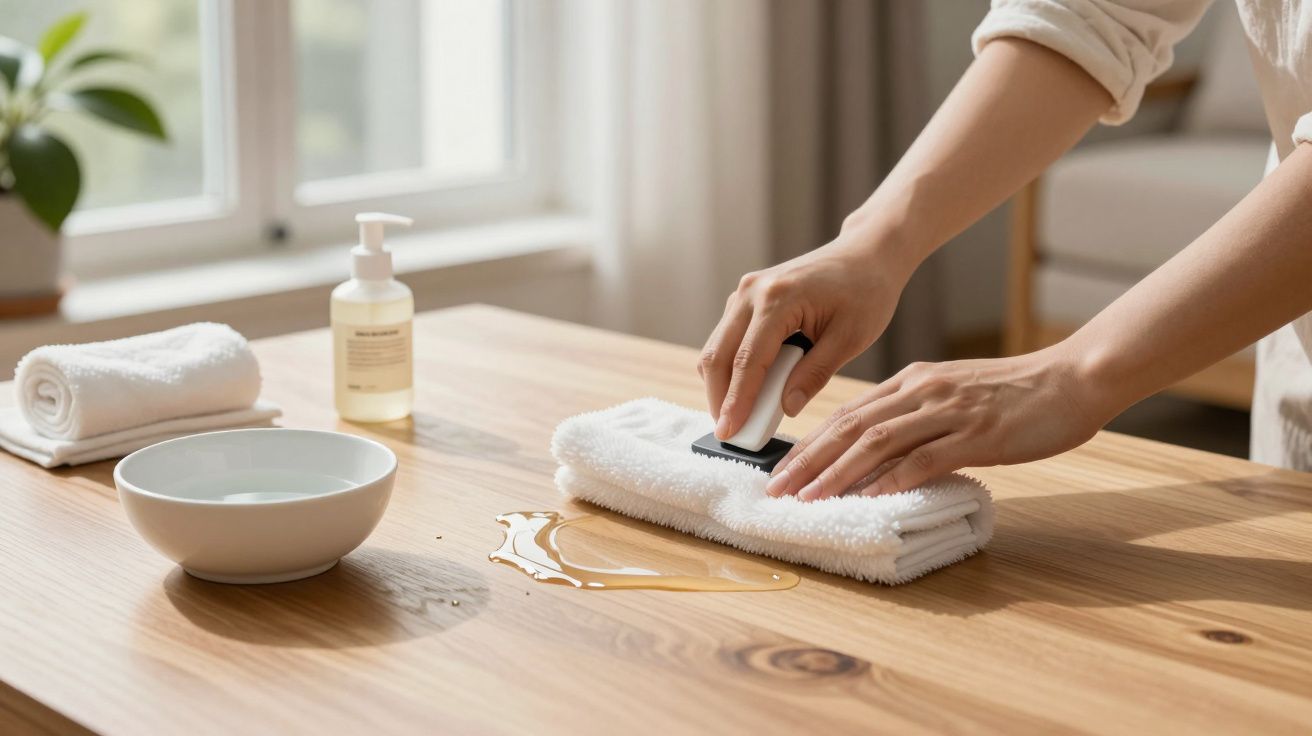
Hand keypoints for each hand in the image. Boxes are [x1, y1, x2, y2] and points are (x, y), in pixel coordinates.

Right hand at [699, 227, 914, 439]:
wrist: (867, 254)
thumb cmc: (866, 292)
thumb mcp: (850, 338)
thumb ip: (815, 374)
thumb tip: (786, 408)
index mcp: (778, 299)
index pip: (749, 361)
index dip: (736, 402)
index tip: (729, 433)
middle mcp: (752, 292)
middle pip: (718, 355)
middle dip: (719, 398)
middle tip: (728, 433)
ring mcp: (745, 292)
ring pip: (717, 347)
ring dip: (722, 384)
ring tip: (738, 416)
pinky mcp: (747, 298)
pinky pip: (728, 338)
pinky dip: (732, 367)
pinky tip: (747, 390)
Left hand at [765, 347, 1111, 500]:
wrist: (1072, 379)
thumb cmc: (1017, 394)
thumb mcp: (954, 394)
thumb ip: (917, 416)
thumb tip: (881, 450)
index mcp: (913, 381)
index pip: (848, 413)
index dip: (810, 443)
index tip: (782, 470)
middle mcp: (922, 392)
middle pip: (850, 427)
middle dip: (808, 460)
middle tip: (777, 490)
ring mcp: (948, 412)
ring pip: (877, 443)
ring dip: (837, 474)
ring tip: (808, 499)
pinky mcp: (976, 434)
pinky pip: (924, 459)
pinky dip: (892, 480)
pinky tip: (868, 498)